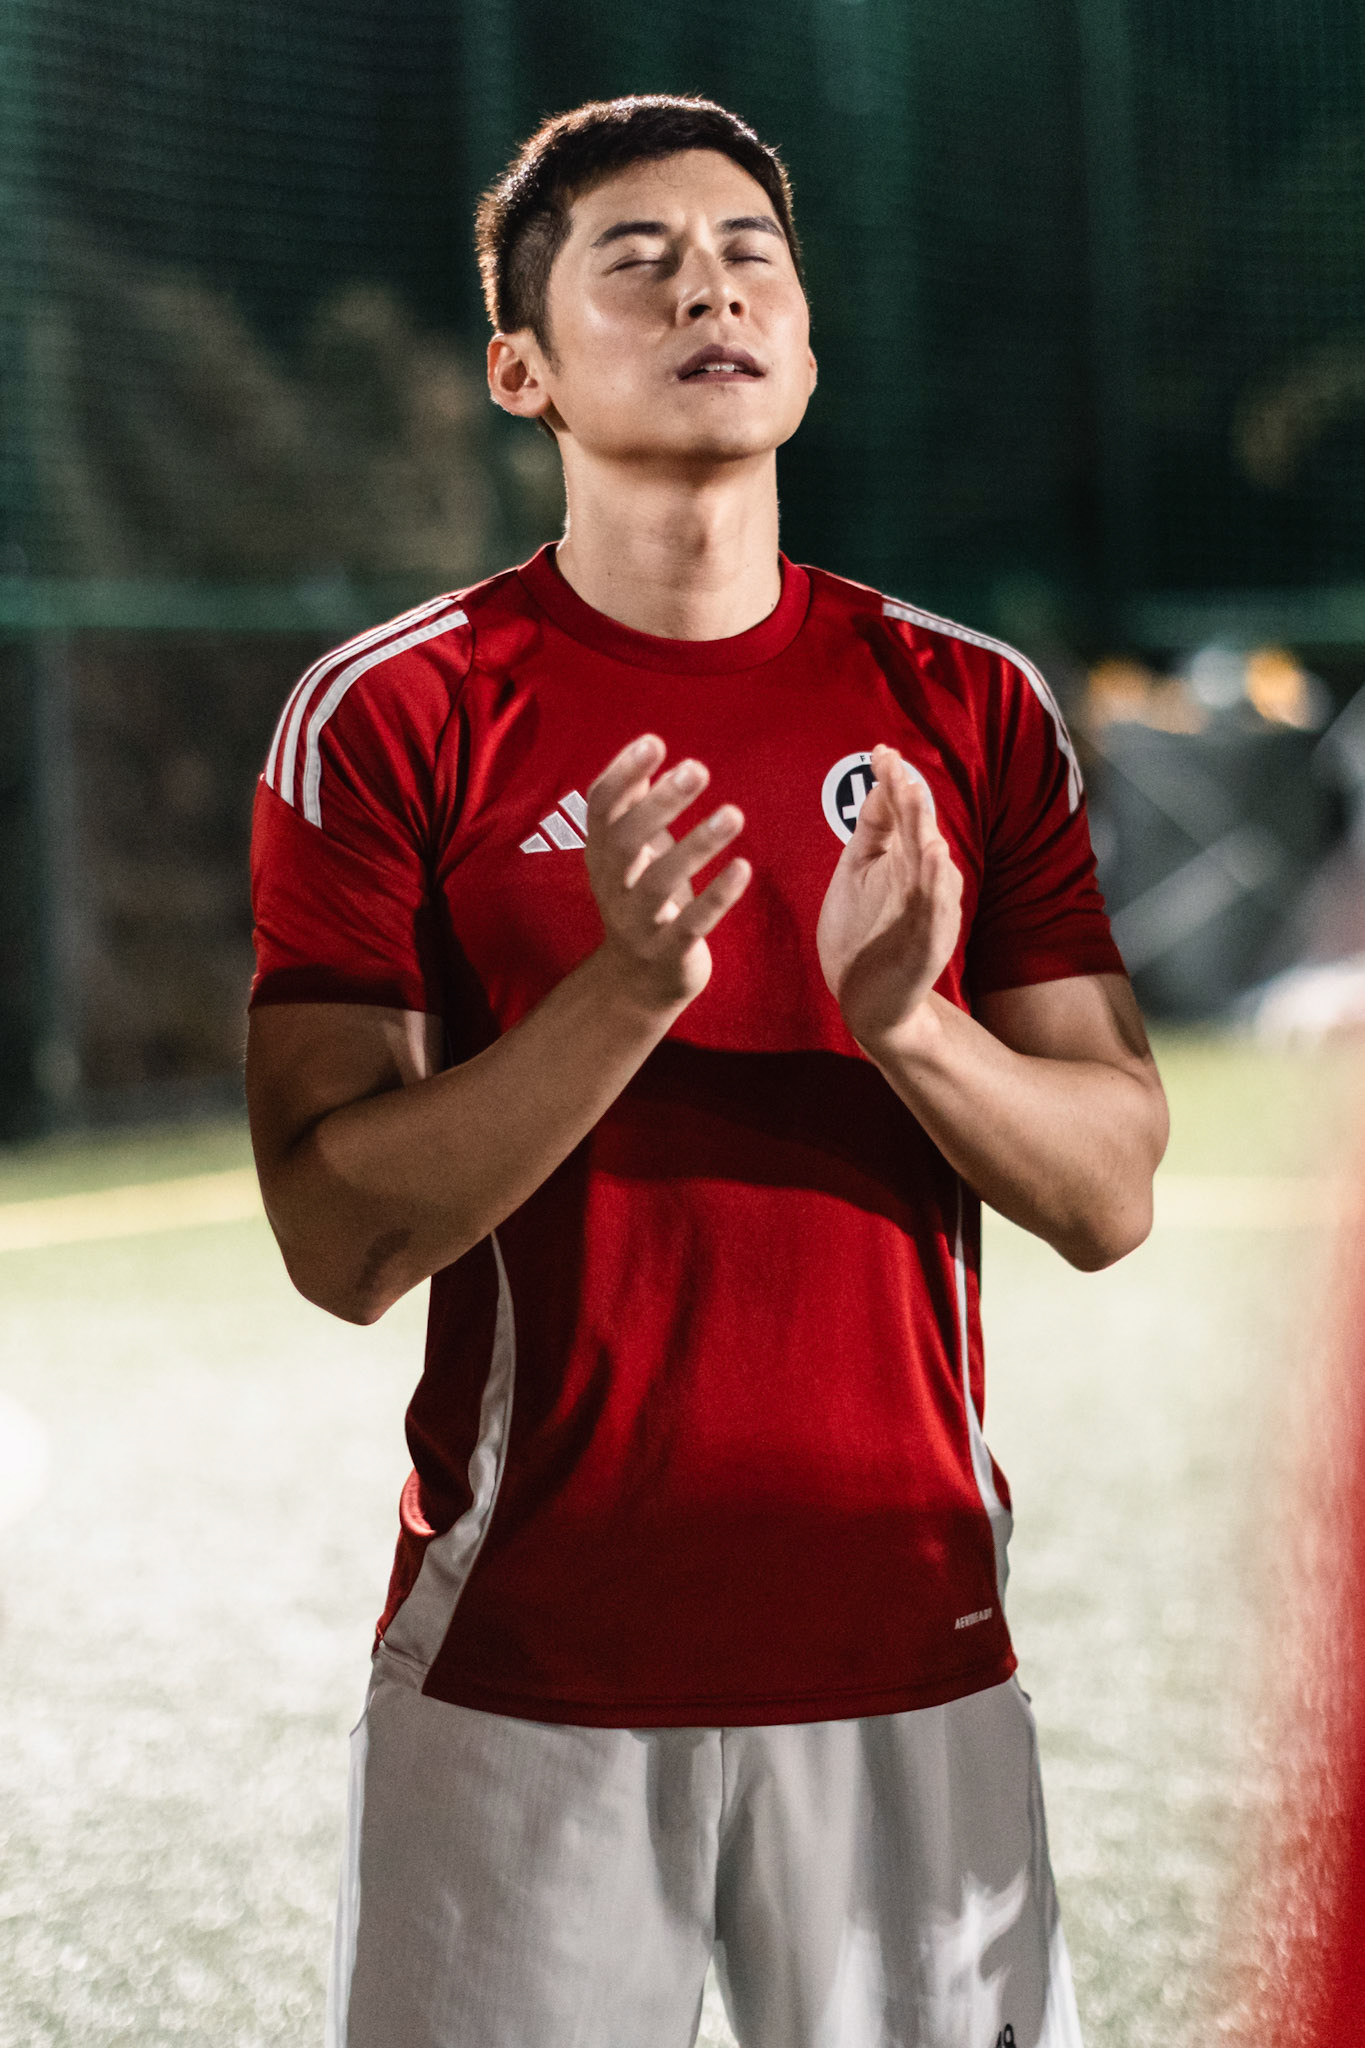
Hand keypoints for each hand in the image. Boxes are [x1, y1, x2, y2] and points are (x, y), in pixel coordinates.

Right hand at [585, 734, 751, 1013]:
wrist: (636, 983)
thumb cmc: (643, 901)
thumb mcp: (633, 854)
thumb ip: (636, 805)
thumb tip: (645, 746)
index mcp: (601, 856)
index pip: (599, 808)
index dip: (622, 774)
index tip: (654, 742)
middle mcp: (612, 886)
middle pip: (625, 840)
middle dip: (660, 803)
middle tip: (698, 768)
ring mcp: (638, 922)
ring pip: (659, 882)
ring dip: (697, 845)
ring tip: (734, 814)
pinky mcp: (668, 952)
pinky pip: (691, 924)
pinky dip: (717, 896)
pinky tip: (743, 867)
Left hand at [816, 744, 962, 1051]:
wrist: (869, 1001)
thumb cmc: (863, 932)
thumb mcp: (860, 871)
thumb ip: (873, 827)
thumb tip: (881, 776)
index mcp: (904, 860)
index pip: (903, 814)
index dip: (892, 784)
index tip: (880, 753)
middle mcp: (922, 882)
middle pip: (921, 836)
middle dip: (913, 805)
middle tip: (901, 774)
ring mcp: (929, 914)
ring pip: (934, 872)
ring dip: (930, 842)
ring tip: (922, 814)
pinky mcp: (929, 946)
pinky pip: (936, 914)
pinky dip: (937, 889)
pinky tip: (934, 863)